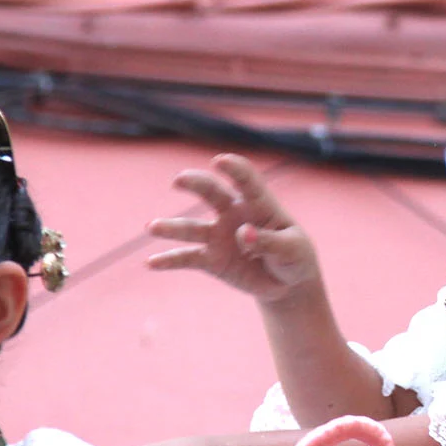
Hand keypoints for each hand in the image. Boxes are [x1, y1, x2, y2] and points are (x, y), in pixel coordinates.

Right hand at [147, 156, 321, 305]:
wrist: (287, 283)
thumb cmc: (294, 256)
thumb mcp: (292, 249)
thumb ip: (269, 242)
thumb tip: (243, 234)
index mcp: (260, 205)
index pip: (247, 182)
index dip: (235, 170)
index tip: (220, 162)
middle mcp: (233, 215)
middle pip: (212, 193)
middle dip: (196, 184)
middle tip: (179, 180)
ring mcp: (219, 236)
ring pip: (193, 228)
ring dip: (172, 228)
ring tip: (153, 226)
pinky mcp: (211, 259)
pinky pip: (188, 258)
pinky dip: (170, 261)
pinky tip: (151, 263)